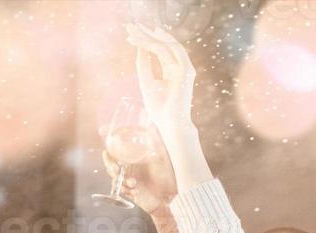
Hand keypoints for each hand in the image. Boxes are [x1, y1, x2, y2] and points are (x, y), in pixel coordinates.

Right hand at [102, 127, 176, 214]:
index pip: (118, 143)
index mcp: (134, 154)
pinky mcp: (129, 190)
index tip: (102, 131)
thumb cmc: (167, 175)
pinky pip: (119, 189)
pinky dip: (125, 190)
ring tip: (133, 184)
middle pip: (110, 160)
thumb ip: (155, 142)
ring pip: (113, 175)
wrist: (170, 197)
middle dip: (109, 164)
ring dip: (121, 180)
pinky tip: (135, 192)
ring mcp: (128, 177)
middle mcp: (129, 164)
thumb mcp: (162, 156)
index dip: (109, 136)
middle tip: (116, 169)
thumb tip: (152, 125)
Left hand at [126, 22, 196, 142]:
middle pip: (163, 46)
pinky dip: (162, 42)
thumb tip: (139, 46)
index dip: (144, 41)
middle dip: (147, 34)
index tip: (129, 35)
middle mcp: (179, 69)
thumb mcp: (146, 82)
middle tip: (131, 25)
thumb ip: (144, 64)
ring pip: (167, 46)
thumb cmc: (160, 109)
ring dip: (151, 36)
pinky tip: (151, 35)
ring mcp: (184, 70)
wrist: (171, 124)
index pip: (159, 51)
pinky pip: (173, 51)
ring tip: (136, 28)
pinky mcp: (186, 72)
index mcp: (171, 72)